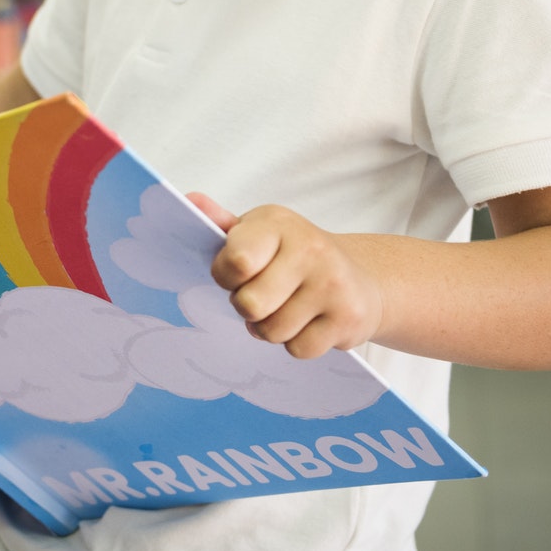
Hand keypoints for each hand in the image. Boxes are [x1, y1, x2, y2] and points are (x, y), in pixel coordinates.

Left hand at [188, 194, 384, 359]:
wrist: (360, 279)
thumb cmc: (294, 256)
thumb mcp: (259, 233)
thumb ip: (221, 224)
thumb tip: (190, 201)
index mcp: (277, 223)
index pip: (236, 261)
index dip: (226, 277)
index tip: (236, 274)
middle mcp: (309, 248)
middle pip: (250, 304)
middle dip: (247, 307)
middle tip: (262, 296)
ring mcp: (332, 283)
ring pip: (272, 331)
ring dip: (271, 328)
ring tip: (285, 308)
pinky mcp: (349, 316)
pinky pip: (299, 349)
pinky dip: (296, 343)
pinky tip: (308, 322)